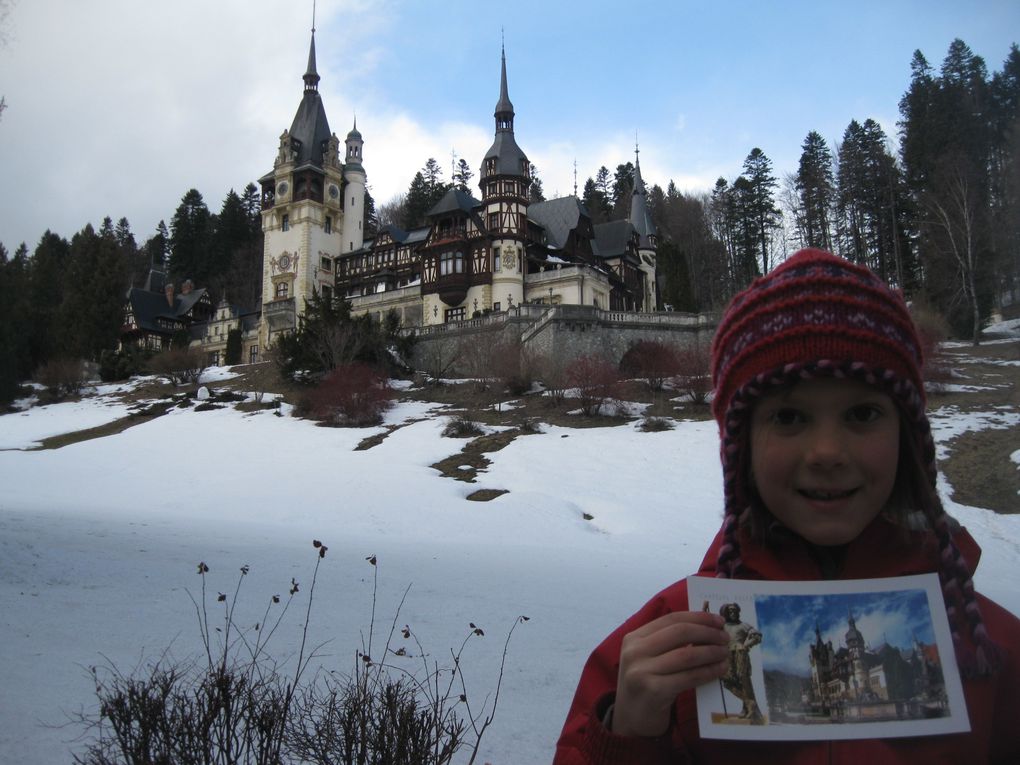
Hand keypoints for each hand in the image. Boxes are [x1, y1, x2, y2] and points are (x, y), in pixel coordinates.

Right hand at [611, 611, 729, 737]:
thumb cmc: (646, 685)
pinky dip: (708, 672)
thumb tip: (706, 629)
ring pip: (687, 654)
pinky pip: (689, 677)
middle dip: (707, 633)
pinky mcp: (654, 690)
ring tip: (724, 653)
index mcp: (634, 638)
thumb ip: (667, 643)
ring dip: (711, 652)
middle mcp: (635, 651)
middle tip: (725, 638)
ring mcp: (642, 671)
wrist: (630, 720)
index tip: (719, 621)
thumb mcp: (648, 658)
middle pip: (680, 632)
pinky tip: (719, 670)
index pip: (671, 619)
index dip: (698, 617)